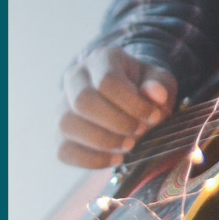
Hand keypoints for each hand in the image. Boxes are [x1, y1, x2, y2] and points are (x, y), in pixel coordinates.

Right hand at [58, 47, 176, 168]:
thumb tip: (156, 94)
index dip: (132, 104)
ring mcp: (62, 105)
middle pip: (83, 101)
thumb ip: (160, 85)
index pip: (108, 81)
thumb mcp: (159, 80)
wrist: (127, 96)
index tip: (153, 116)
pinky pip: (63, 150)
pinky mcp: (58, 133)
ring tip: (129, 146)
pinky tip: (116, 159)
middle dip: (116, 122)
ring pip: (68, 124)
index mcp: (102, 58)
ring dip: (103, 141)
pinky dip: (91, 160)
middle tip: (139, 131)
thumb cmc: (144, 86)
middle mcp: (76, 77)